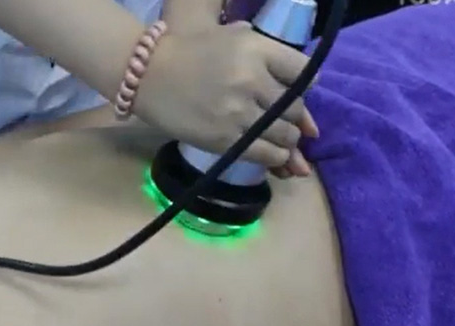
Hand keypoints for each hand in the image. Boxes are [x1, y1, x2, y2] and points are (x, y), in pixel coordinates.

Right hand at [135, 0, 318, 172]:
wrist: (149, 75)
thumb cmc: (193, 53)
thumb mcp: (235, 38)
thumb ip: (269, 57)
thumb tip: (304, 93)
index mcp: (257, 49)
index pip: (304, 74)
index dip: (305, 88)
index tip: (295, 96)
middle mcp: (252, 80)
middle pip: (295, 109)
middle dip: (296, 120)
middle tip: (287, 125)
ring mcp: (238, 113)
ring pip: (284, 135)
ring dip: (288, 143)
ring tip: (280, 143)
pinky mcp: (225, 140)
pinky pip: (265, 154)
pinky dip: (276, 159)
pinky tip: (274, 157)